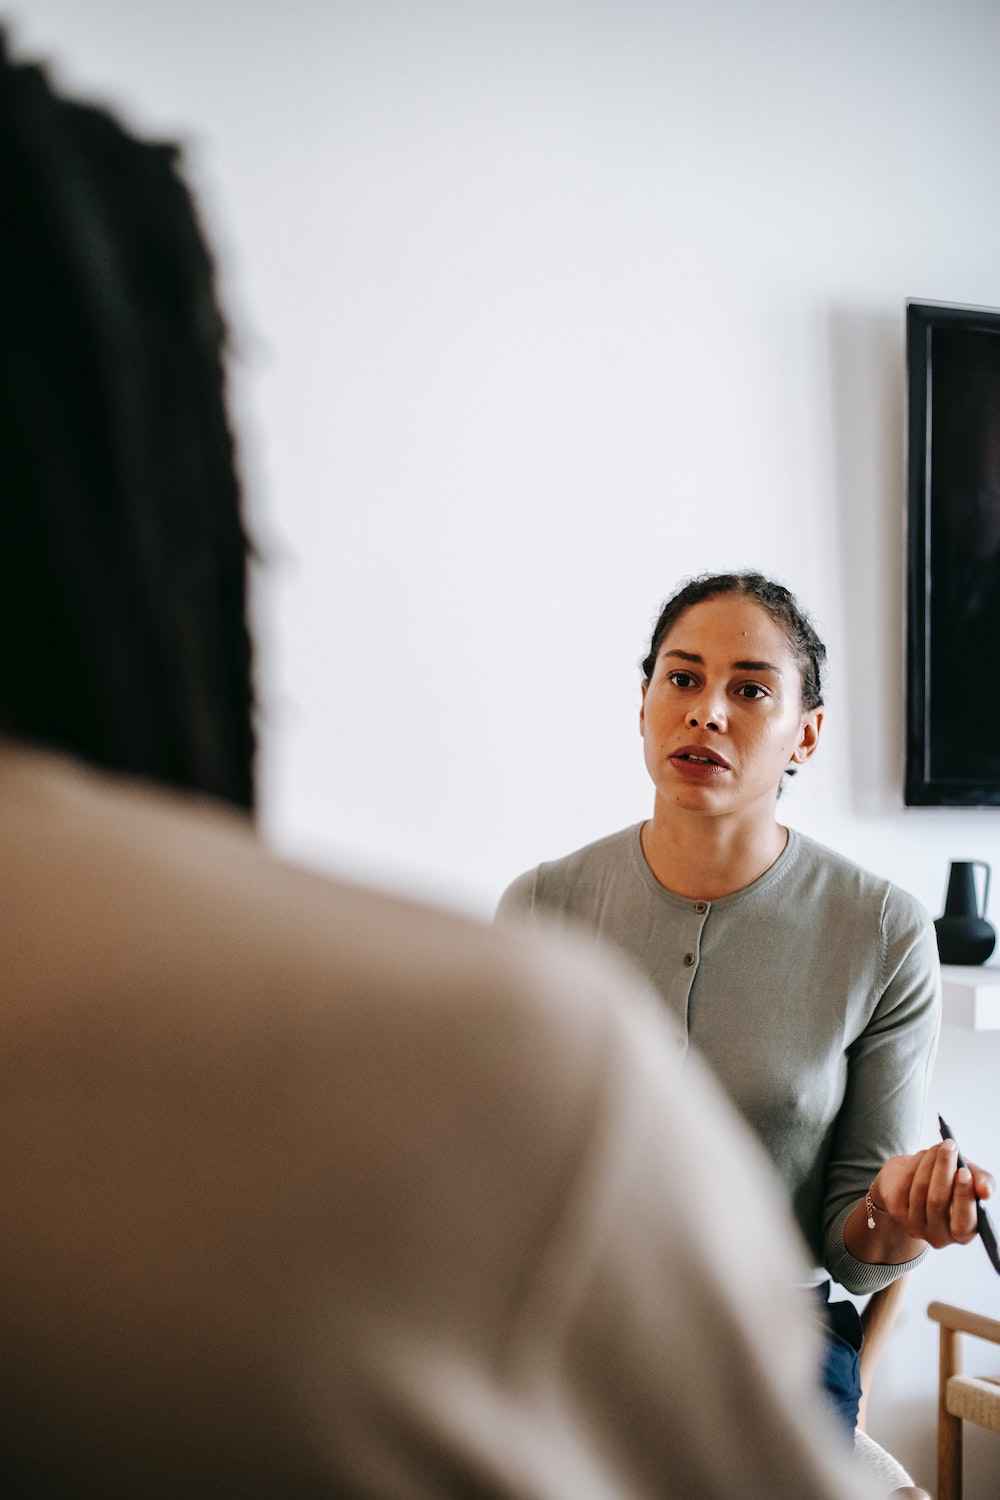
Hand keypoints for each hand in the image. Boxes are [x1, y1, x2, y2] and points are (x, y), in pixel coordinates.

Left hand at [873, 1140, 994, 1248]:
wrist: (913, 1181)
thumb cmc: (949, 1183)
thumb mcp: (970, 1180)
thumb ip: (982, 1183)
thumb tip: (985, 1191)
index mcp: (962, 1234)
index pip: (964, 1224)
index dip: (963, 1197)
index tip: (964, 1172)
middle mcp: (938, 1236)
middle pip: (937, 1202)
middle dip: (944, 1169)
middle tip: (950, 1146)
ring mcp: (914, 1226)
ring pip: (920, 1189)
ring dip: (930, 1161)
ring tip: (939, 1146)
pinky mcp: (895, 1212)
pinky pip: (905, 1183)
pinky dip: (916, 1164)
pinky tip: (924, 1154)